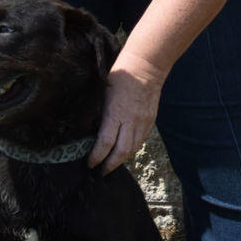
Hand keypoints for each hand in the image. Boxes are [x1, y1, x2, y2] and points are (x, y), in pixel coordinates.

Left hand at [88, 55, 165, 174]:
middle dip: (110, 165)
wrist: (146, 67)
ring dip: (122, 159)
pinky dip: (132, 149)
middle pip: (121, 152)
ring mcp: (143, 121)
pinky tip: (125, 151)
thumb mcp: (103, 95)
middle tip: (101, 172)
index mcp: (115, 113)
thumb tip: (90, 130)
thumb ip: (99, 114)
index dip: (96, 157)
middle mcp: (130, 121)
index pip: (104, 143)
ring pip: (133, 149)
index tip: (89, 163)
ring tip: (112, 164)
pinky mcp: (151, 120)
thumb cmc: (120, 76)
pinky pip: (141, 140)